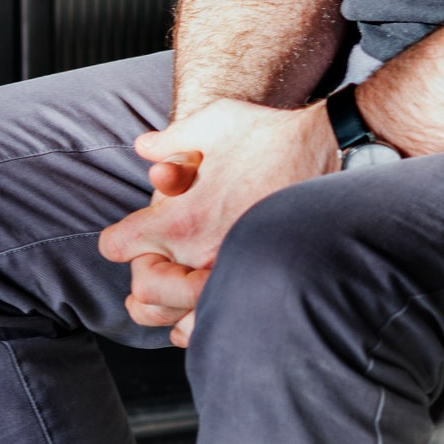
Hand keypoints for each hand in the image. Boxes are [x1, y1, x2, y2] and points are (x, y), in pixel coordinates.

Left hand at [98, 97, 337, 343]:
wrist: (325, 151)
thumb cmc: (267, 134)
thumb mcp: (214, 120)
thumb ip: (170, 138)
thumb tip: (143, 148)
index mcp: (181, 216)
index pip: (120, 244)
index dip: (118, 237)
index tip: (123, 235)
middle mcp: (199, 252)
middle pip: (142, 291)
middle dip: (138, 276)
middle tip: (146, 263)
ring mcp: (227, 272)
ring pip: (173, 318)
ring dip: (163, 305)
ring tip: (167, 291)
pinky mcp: (253, 280)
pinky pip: (211, 323)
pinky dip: (197, 320)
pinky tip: (200, 302)